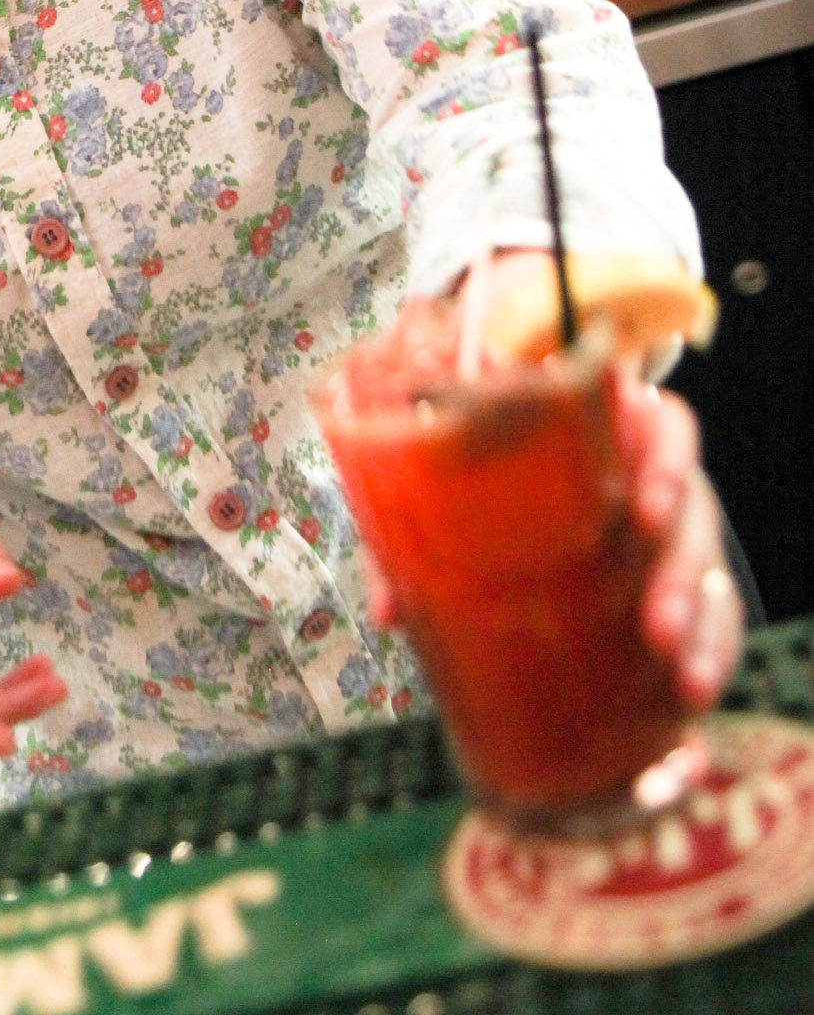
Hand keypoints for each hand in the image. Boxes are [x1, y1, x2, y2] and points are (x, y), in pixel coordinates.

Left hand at [359, 253, 743, 713]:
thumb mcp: (451, 521)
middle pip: (689, 499)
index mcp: (603, 440)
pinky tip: (691, 687)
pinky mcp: (697, 602)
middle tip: (654, 615)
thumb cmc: (491, 523)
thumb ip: (410, 548)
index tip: (643, 507)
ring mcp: (679, 541)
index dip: (664, 456)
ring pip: (705, 561)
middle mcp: (651, 483)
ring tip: (669, 657)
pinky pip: (721, 619)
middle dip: (677, 560)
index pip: (657, 423)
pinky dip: (712, 652)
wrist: (530, 591)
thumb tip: (388, 611)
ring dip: (694, 610)